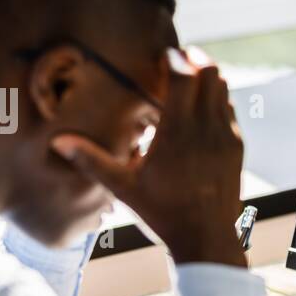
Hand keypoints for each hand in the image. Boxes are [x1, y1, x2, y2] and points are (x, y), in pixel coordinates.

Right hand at [50, 47, 246, 266]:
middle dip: (193, 60)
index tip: (161, 56)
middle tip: (175, 61)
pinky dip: (218, 100)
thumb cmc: (163, 214)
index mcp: (179, 131)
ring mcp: (226, 136)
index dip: (175, 58)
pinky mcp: (237, 148)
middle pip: (210, 73)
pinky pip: (231, 110)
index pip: (185, 75)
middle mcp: (207, 128)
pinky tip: (200, 110)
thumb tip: (58, 141)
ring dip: (207, 79)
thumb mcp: (123, 188)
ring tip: (186, 81)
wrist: (207, 240)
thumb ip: (92, 160)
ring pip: (224, 89)